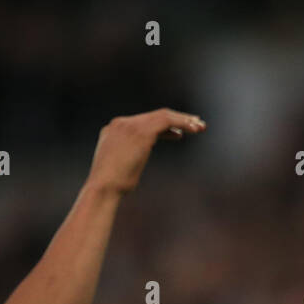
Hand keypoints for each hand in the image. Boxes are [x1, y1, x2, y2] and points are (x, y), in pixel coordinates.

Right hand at [86, 109, 205, 195]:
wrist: (103, 188)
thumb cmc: (112, 187)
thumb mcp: (119, 168)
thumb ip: (128, 158)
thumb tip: (134, 163)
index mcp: (113, 130)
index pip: (143, 122)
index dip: (163, 127)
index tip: (179, 134)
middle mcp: (121, 124)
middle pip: (154, 116)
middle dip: (177, 120)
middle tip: (195, 125)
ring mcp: (130, 125)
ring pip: (163, 116)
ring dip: (183, 120)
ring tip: (200, 127)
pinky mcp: (141, 132)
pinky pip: (166, 121)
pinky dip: (182, 123)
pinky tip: (194, 129)